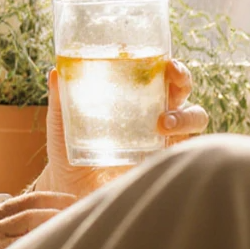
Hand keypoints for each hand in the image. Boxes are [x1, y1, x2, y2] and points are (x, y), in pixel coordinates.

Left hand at [38, 59, 209, 197]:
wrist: (70, 189)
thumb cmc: (67, 148)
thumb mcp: (61, 122)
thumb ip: (59, 98)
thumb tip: (55, 72)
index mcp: (132, 96)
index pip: (156, 72)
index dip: (166, 63)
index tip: (163, 60)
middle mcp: (153, 113)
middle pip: (181, 89)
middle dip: (183, 79)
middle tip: (172, 76)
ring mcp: (164, 138)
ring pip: (194, 117)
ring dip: (185, 116)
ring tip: (162, 123)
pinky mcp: (165, 162)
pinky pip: (190, 152)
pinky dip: (187, 146)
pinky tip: (166, 147)